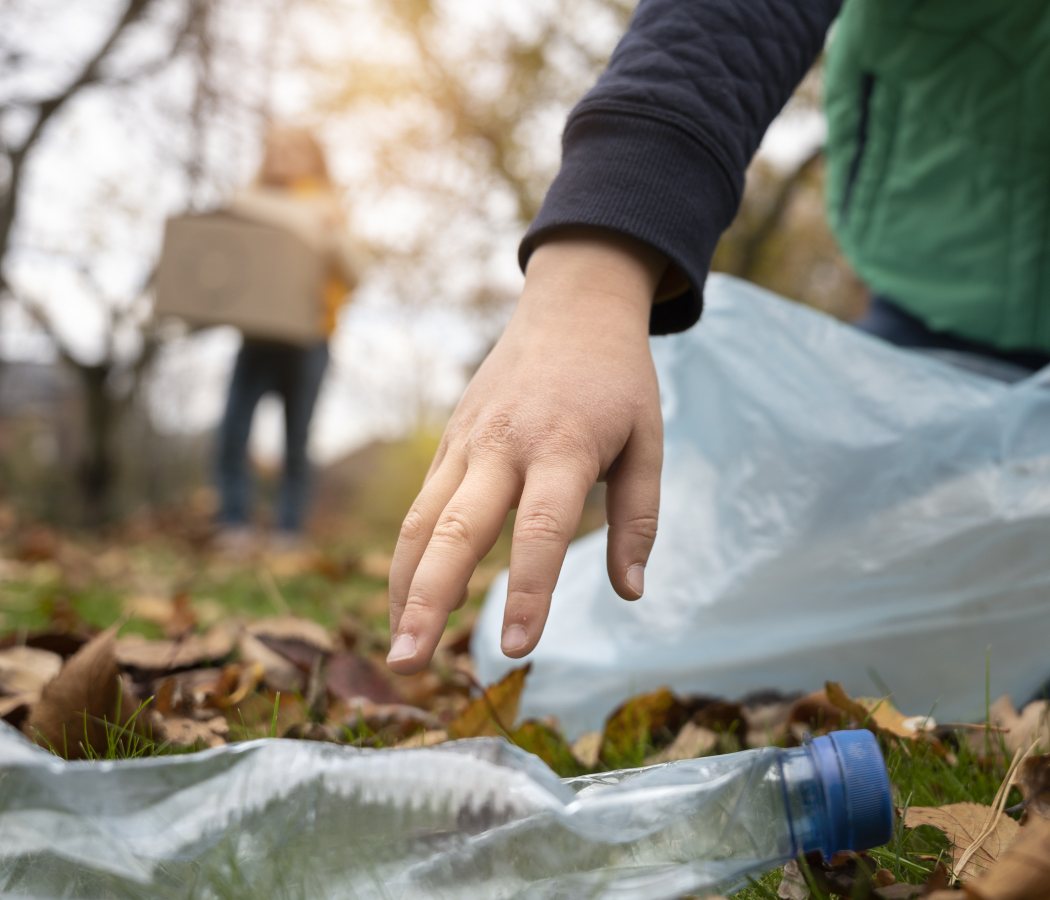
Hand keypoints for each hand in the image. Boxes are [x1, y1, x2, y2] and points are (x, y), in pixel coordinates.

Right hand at [386, 230, 666, 673]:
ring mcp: (468, 442)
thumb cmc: (618, 383)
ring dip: (404, 590)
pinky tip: (407, 606)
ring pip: (420, 523)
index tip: (517, 649)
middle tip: (410, 664)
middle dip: (429, 601)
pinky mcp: (449, 442)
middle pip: (455, 531)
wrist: (573, 306)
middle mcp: (504, 446)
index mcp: (564, 447)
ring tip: (400, 652)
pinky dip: (408, 560)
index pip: (541, 531)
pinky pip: (420, 507)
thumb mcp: (649, 441)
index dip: (528, 593)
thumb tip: (629, 593)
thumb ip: (640, 519)